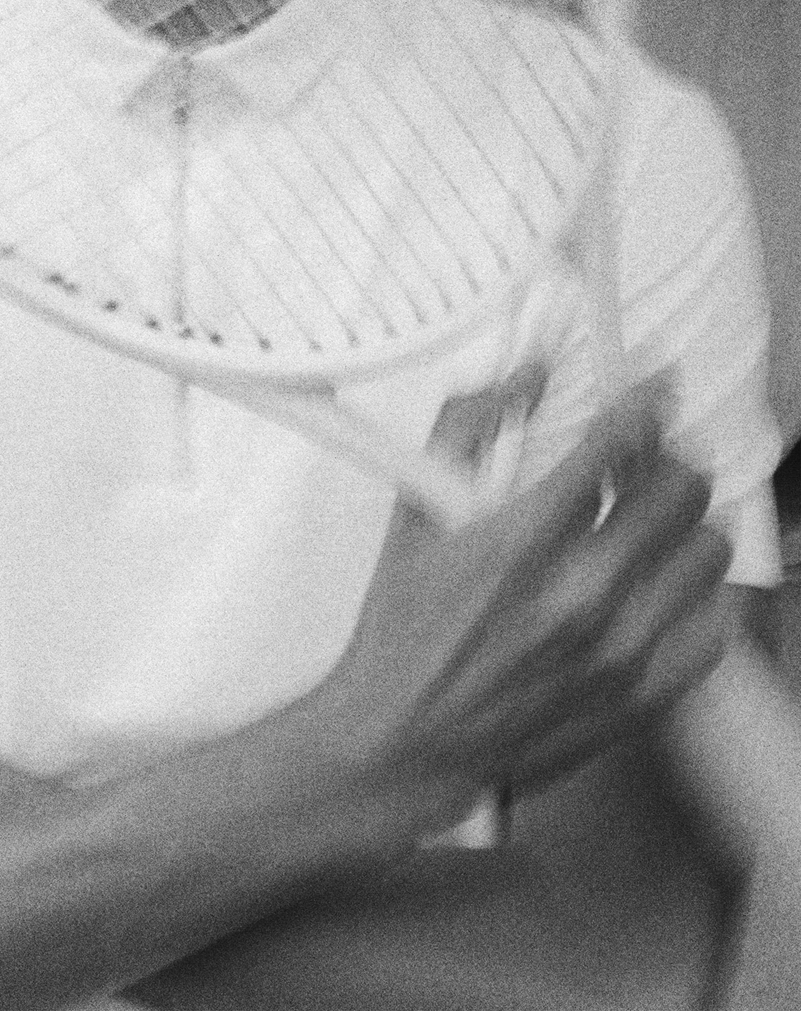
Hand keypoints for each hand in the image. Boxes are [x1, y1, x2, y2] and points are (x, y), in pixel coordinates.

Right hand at [325, 374, 734, 816]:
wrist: (404, 741)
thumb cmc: (404, 629)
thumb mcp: (416, 509)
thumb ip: (466, 424)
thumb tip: (526, 375)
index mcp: (523, 539)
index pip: (618, 444)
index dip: (645, 404)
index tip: (653, 392)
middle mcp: (581, 594)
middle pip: (681, 493)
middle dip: (667, 461)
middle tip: (647, 463)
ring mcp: (619, 651)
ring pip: (707, 555)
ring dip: (685, 527)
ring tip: (655, 526)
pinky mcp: (638, 698)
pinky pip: (712, 632)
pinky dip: (696, 600)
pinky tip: (663, 589)